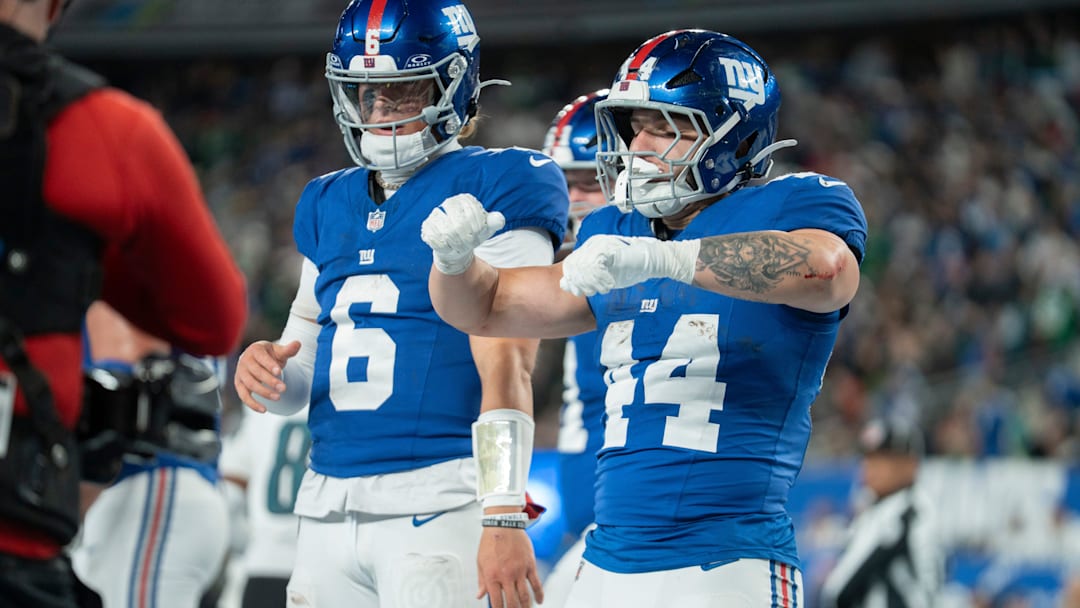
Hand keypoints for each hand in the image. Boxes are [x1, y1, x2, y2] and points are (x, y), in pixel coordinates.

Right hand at [233, 340, 300, 412]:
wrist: (259, 360)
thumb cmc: (271, 355)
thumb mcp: (279, 351)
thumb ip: (288, 350)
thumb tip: (298, 343)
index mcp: (255, 350)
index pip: (261, 357)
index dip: (269, 365)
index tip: (279, 372)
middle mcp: (245, 361)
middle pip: (256, 372)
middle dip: (270, 381)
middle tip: (284, 388)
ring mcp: (240, 373)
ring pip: (250, 384)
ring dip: (263, 392)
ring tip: (278, 397)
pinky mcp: (239, 385)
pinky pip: (243, 396)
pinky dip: (252, 404)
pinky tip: (264, 410)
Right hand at [421, 193, 505, 274]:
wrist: (457, 244)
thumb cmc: (473, 233)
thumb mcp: (486, 228)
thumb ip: (494, 222)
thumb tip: (499, 219)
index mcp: (465, 200)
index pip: (472, 211)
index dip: (477, 227)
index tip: (480, 235)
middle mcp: (448, 203)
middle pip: (459, 222)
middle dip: (467, 237)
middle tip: (471, 244)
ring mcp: (436, 214)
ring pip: (446, 230)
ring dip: (457, 243)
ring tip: (462, 247)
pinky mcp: (427, 225)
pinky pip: (435, 237)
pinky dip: (445, 246)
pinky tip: (450, 248)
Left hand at [477, 526, 543, 607]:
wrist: (503, 524)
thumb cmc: (490, 541)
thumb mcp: (480, 562)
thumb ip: (481, 581)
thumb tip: (480, 595)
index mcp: (492, 576)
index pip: (496, 602)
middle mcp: (506, 576)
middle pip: (512, 602)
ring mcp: (519, 571)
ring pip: (525, 596)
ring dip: (526, 606)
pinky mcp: (529, 565)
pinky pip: (536, 583)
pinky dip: (539, 594)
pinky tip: (539, 601)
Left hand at [559, 235, 697, 295]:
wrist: (651, 261)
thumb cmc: (630, 268)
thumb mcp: (603, 277)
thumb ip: (585, 279)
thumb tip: (565, 285)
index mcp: (589, 248)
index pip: (570, 264)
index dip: (573, 281)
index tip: (580, 292)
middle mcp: (592, 244)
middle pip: (574, 266)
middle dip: (581, 283)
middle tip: (593, 292)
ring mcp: (600, 244)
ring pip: (584, 267)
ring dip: (592, 283)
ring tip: (603, 289)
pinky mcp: (609, 248)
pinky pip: (596, 265)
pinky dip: (601, 279)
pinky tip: (609, 284)